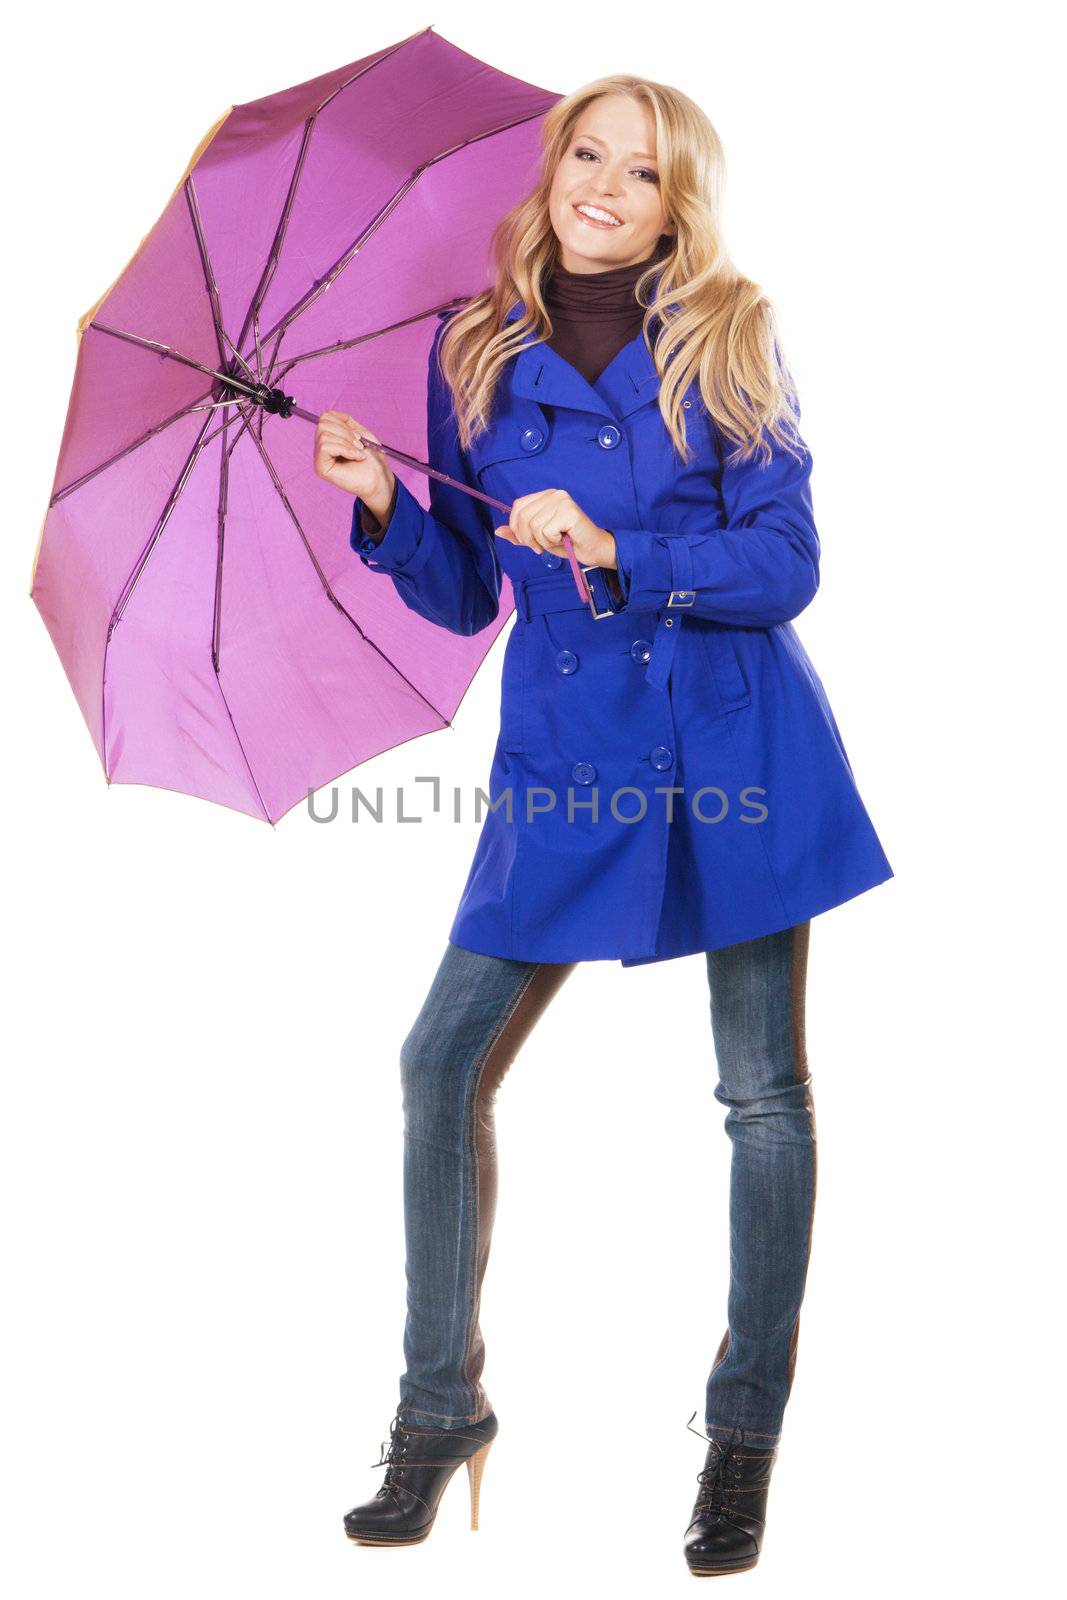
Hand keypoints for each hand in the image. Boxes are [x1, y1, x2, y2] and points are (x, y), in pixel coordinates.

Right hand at [313, 410, 394, 515]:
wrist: (380, 477)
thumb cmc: (372, 458)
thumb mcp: (360, 432)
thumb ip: (345, 420)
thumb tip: (329, 414)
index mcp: (329, 437)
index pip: (325, 416)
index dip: (343, 422)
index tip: (358, 436)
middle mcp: (320, 446)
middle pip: (323, 423)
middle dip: (345, 432)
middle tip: (358, 445)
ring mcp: (319, 458)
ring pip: (324, 435)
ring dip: (346, 442)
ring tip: (357, 453)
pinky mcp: (320, 468)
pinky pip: (325, 447)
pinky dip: (344, 449)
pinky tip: (354, 458)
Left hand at [494, 489, 616, 568]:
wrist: (591, 549)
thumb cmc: (567, 542)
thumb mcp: (537, 538)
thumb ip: (519, 534)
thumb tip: (498, 531)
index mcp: (545, 496)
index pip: (518, 506)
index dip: (516, 526)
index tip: (527, 540)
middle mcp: (553, 494)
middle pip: (523, 516)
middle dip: (527, 538)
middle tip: (539, 547)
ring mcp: (562, 501)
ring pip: (534, 526)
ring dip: (541, 541)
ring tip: (554, 542)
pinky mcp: (568, 511)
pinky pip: (546, 531)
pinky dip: (551, 542)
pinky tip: (563, 539)